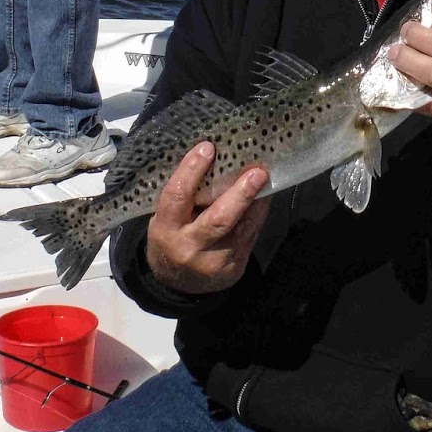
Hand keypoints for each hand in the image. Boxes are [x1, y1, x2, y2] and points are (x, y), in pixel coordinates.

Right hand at [145, 142, 269, 293]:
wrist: (178, 283)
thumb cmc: (172, 236)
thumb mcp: (166, 218)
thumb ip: (185, 197)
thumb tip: (215, 159)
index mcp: (166, 229)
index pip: (177, 197)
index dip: (191, 171)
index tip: (207, 147)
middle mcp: (189, 247)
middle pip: (218, 220)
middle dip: (240, 194)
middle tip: (256, 172)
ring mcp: (215, 261)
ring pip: (242, 228)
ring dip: (257, 201)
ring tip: (266, 178)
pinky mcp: (234, 268)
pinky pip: (251, 235)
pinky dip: (258, 214)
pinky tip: (264, 196)